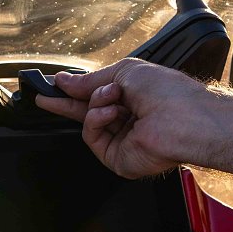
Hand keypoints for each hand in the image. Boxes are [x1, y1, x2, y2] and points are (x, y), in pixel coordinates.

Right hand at [35, 59, 209, 178]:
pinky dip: (97, 120)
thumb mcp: (125, 73)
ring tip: (112, 97)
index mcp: (133, 99)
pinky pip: (92, 137)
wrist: (186, 118)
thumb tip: (65, 81)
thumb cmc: (169, 93)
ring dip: (95, 104)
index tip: (56, 84)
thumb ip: (91, 80)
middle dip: (66, 103)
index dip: (77, 89)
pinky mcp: (118, 158)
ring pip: (88, 122)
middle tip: (45, 95)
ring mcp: (123, 141)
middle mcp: (128, 121)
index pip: (98, 95)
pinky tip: (112, 112)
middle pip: (87, 113)